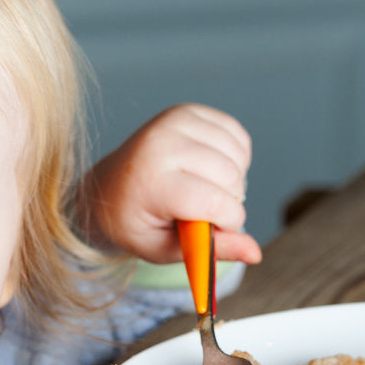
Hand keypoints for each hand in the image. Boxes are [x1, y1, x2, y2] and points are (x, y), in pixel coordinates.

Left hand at [79, 104, 261, 264]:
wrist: (108, 188)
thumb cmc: (136, 223)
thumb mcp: (166, 248)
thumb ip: (213, 250)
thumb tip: (256, 254)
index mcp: (151, 181)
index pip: (215, 202)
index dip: (227, 223)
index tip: (211, 230)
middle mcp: (162, 143)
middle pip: (231, 178)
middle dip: (230, 203)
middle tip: (201, 211)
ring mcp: (175, 122)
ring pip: (238, 157)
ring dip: (234, 181)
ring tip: (204, 190)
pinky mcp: (189, 111)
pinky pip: (237, 136)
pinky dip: (235, 158)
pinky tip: (211, 169)